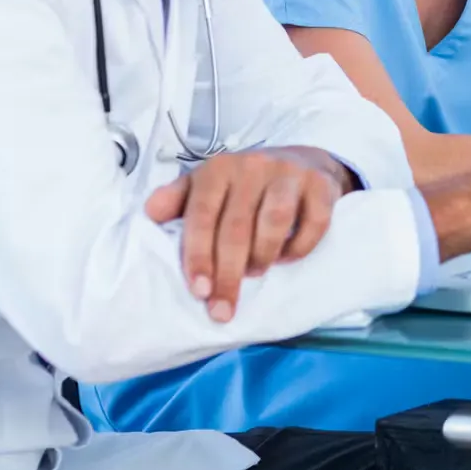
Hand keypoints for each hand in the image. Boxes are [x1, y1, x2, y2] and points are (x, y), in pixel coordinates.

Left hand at [145, 147, 355, 321]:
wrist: (302, 160)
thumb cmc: (247, 183)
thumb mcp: (208, 184)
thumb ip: (178, 198)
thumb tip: (149, 213)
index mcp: (218, 169)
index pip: (203, 214)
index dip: (198, 255)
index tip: (199, 291)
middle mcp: (253, 166)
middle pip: (237, 226)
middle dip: (228, 275)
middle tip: (223, 309)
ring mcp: (289, 173)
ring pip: (274, 220)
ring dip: (263, 256)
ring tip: (256, 273)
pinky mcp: (321, 184)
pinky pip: (314, 221)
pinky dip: (300, 247)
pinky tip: (288, 257)